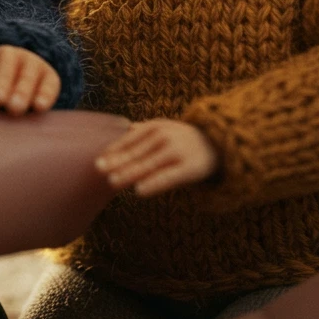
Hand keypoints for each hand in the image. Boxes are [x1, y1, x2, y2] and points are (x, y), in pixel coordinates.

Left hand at [0, 44, 61, 113]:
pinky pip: (50, 86)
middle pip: (12, 72)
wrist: (23, 79)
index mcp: (2, 55)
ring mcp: (39, 67)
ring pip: (31, 78)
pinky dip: (46, 96)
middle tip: (3, 104)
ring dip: (23, 93)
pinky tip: (40, 108)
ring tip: (16, 109)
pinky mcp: (53, 80)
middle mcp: (22, 57)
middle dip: (6, 87)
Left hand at [96, 117, 218, 194]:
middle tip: (99, 170)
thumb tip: (122, 127)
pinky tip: (139, 191)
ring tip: (113, 181)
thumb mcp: (164, 127)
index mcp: (156, 127)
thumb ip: (143, 130)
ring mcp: (177, 152)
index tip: (98, 160)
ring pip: (148, 165)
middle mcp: (165, 137)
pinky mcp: (189, 169)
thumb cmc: (185, 139)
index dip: (113, 150)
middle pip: (136, 152)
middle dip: (117, 161)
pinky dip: (153, 184)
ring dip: (129, 173)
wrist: (221, 143)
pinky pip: (167, 178)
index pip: (129, 140)